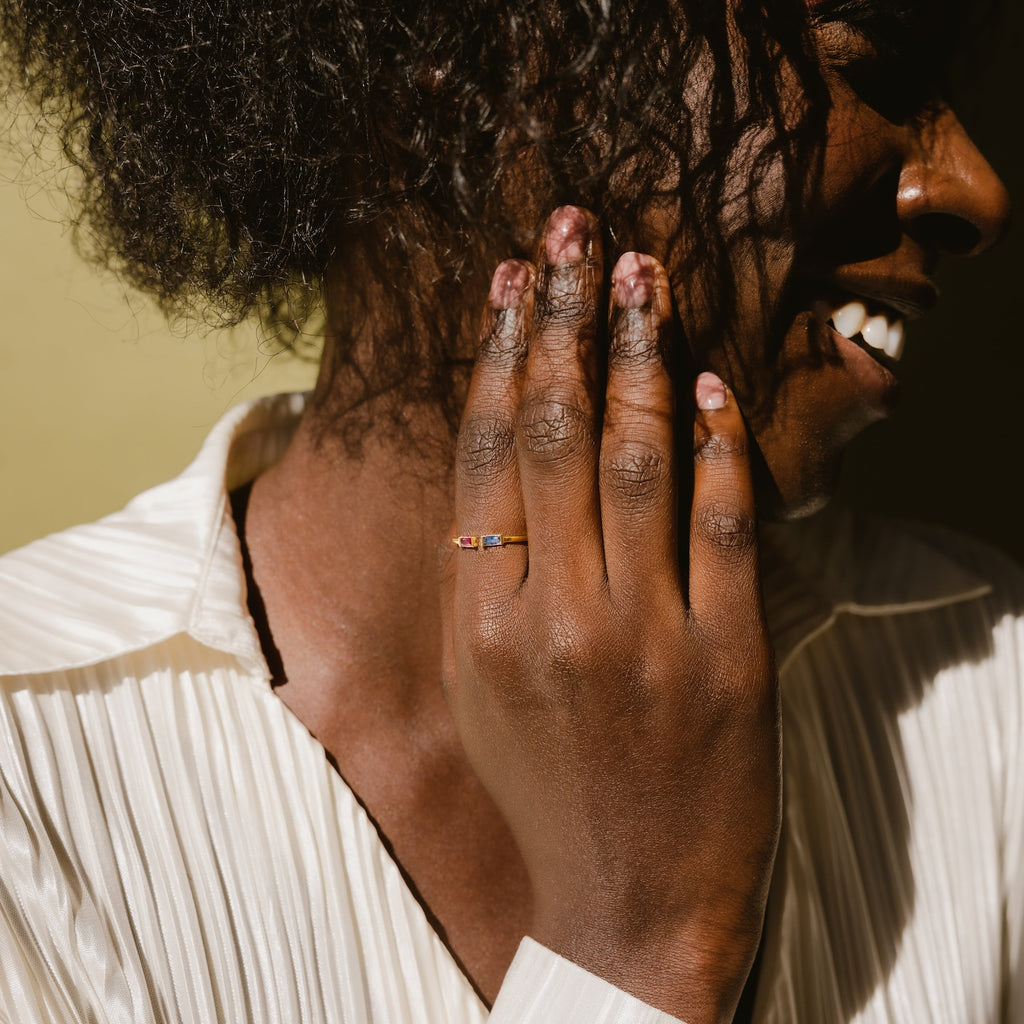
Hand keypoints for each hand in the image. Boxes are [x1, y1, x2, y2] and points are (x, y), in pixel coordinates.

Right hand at [439, 206, 779, 1023]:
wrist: (625, 898)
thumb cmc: (543, 782)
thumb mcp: (480, 679)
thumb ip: (484, 570)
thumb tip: (502, 445)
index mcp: (481, 622)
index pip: (487, 455)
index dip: (504, 355)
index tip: (516, 280)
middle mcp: (553, 619)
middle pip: (557, 436)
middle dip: (569, 320)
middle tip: (580, 234)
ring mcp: (645, 639)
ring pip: (638, 462)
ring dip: (640, 357)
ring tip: (642, 277)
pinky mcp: (729, 662)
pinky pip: (724, 529)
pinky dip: (718, 447)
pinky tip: (708, 383)